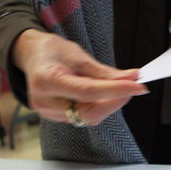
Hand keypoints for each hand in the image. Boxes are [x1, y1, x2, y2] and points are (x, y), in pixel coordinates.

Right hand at [12, 29, 147, 125]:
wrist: (32, 57)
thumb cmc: (52, 52)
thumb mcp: (77, 54)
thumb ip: (104, 72)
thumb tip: (131, 78)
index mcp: (46, 80)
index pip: (87, 91)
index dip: (115, 90)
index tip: (138, 85)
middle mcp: (44, 101)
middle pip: (88, 111)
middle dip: (115, 100)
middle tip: (133, 86)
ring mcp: (47, 112)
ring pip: (88, 117)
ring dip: (109, 104)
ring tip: (118, 88)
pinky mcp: (54, 117)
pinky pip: (83, 118)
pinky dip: (99, 107)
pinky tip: (104, 95)